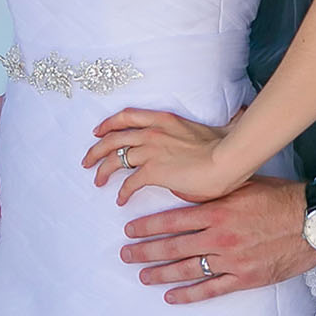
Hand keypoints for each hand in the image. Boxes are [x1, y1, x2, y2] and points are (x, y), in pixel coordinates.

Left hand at [83, 106, 247, 205]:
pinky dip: (122, 191)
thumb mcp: (199, 132)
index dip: (109, 123)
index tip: (99, 131)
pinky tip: (121, 199)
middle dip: (97, 148)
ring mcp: (151, 150)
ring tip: (97, 180)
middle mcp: (153, 132)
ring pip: (116, 158)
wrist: (227, 158)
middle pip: (113, 137)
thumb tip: (189, 146)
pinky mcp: (153, 171)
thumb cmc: (222, 147)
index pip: (127, 116)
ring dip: (103, 170)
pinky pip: (129, 182)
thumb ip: (185, 138)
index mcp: (164, 119)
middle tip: (87, 160)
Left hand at [118, 176, 315, 302]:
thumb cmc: (281, 198)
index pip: (172, 220)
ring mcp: (231, 260)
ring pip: (187, 270)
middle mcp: (219, 237)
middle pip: (173, 247)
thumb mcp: (244, 185)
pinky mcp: (244, 278)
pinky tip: (171, 296)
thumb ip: (215, 192)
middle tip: (125, 254)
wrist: (314, 222)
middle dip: (145, 251)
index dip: (148, 227)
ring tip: (141, 274)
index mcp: (217, 211)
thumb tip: (188, 192)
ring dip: (160, 273)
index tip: (130, 231)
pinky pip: (211, 289)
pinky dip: (189, 294)